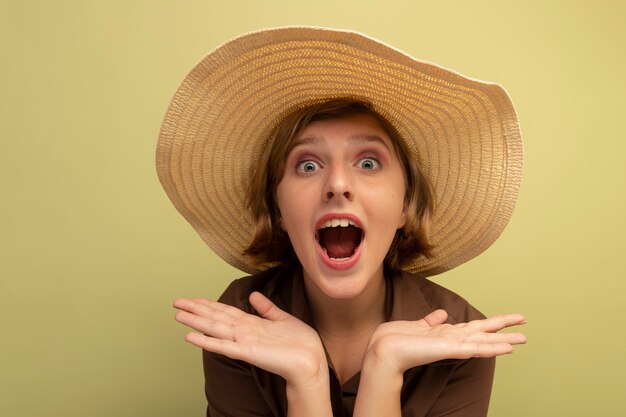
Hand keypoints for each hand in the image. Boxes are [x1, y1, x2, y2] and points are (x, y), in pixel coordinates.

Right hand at [173, 292, 327, 387]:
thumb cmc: (299, 342)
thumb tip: (253, 294)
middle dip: (195, 310)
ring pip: (214, 329)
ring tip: (178, 315)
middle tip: (176, 302)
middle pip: (215, 318)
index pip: (225, 312)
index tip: (194, 299)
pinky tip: (191, 337)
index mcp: (251, 324)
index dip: (209, 304)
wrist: (310, 360)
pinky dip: (206, 341)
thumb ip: (266, 308)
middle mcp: (243, 332)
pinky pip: (223, 346)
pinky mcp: (246, 352)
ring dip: (196, 322)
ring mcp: (243, 342)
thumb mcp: (281, 318)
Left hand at [363, 310, 526, 375]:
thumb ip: (432, 320)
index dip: (492, 324)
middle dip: (504, 332)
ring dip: (503, 341)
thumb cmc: (398, 338)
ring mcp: (452, 345)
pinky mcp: (448, 349)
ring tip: (522, 340)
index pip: (475, 328)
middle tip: (526, 332)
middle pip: (484, 334)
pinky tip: (504, 348)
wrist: (385, 349)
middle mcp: (453, 340)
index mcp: (447, 334)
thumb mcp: (418, 324)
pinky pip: (473, 348)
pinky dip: (490, 348)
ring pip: (483, 342)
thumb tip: (442, 314)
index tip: (510, 320)